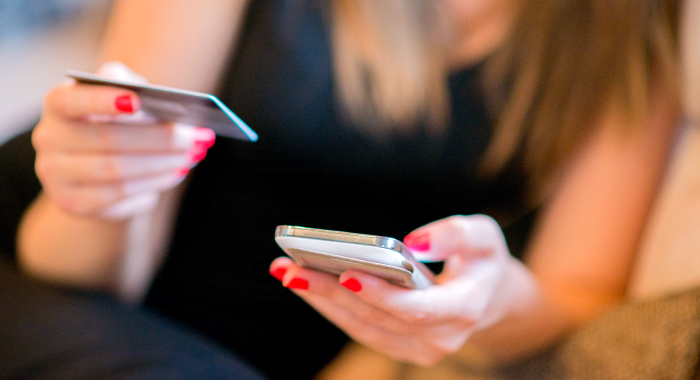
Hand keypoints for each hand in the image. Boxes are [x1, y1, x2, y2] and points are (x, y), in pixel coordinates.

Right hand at [33, 62, 214, 218]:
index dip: (101, 100)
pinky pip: (117, 195)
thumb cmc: (116, 121)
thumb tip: (167, 102)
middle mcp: (48, 138)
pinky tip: (175, 174)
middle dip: (158, 138)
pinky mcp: (71, 203)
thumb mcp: (121, 96)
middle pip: (107, 139)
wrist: (96, 169)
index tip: (137, 101)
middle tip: (193, 137)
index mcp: (57, 104)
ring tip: (191, 156)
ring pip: (116, 171)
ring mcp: (55, 174)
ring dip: (161, 164)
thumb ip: (134, 89)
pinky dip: (152, 184)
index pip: (70, 100)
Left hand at [269, 215, 516, 365]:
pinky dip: (330, 305)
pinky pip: (358, 327)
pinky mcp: (397, 346)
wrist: (488, 297)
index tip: (345, 273)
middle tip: (290, 267)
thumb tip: (413, 242)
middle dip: (330, 291)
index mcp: (463, 311)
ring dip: (320, 300)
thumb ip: (455, 234)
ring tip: (285, 271)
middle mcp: (439, 340)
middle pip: (375, 317)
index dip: (380, 294)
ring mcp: (417, 349)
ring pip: (360, 326)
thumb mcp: (483, 235)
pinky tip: (304, 282)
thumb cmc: (481, 260)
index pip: (416, 309)